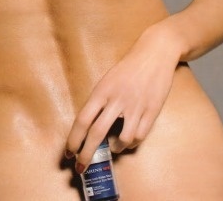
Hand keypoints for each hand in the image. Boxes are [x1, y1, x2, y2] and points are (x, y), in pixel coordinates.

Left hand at [66, 25, 179, 171]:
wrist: (154, 54)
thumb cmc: (128, 67)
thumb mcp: (108, 80)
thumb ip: (100, 101)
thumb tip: (89, 126)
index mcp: (102, 90)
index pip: (83, 119)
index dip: (74, 139)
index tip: (68, 153)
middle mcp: (117, 100)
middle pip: (97, 133)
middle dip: (86, 154)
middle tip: (81, 167)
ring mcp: (136, 106)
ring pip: (122, 140)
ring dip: (115, 149)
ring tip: (113, 147)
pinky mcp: (152, 111)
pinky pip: (140, 136)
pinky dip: (132, 143)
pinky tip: (128, 140)